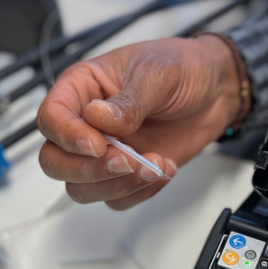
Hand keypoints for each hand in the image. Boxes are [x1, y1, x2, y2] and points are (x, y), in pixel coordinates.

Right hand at [36, 36, 240, 209]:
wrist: (216, 91)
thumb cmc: (183, 69)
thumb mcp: (158, 72)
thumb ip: (129, 99)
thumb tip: (97, 117)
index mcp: (82, 88)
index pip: (51, 117)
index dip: (67, 136)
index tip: (97, 145)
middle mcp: (86, 124)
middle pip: (55, 161)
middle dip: (88, 170)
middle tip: (126, 161)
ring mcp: (104, 153)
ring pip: (82, 188)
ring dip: (117, 185)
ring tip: (153, 165)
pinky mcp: (125, 174)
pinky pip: (116, 200)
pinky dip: (139, 192)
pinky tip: (163, 169)